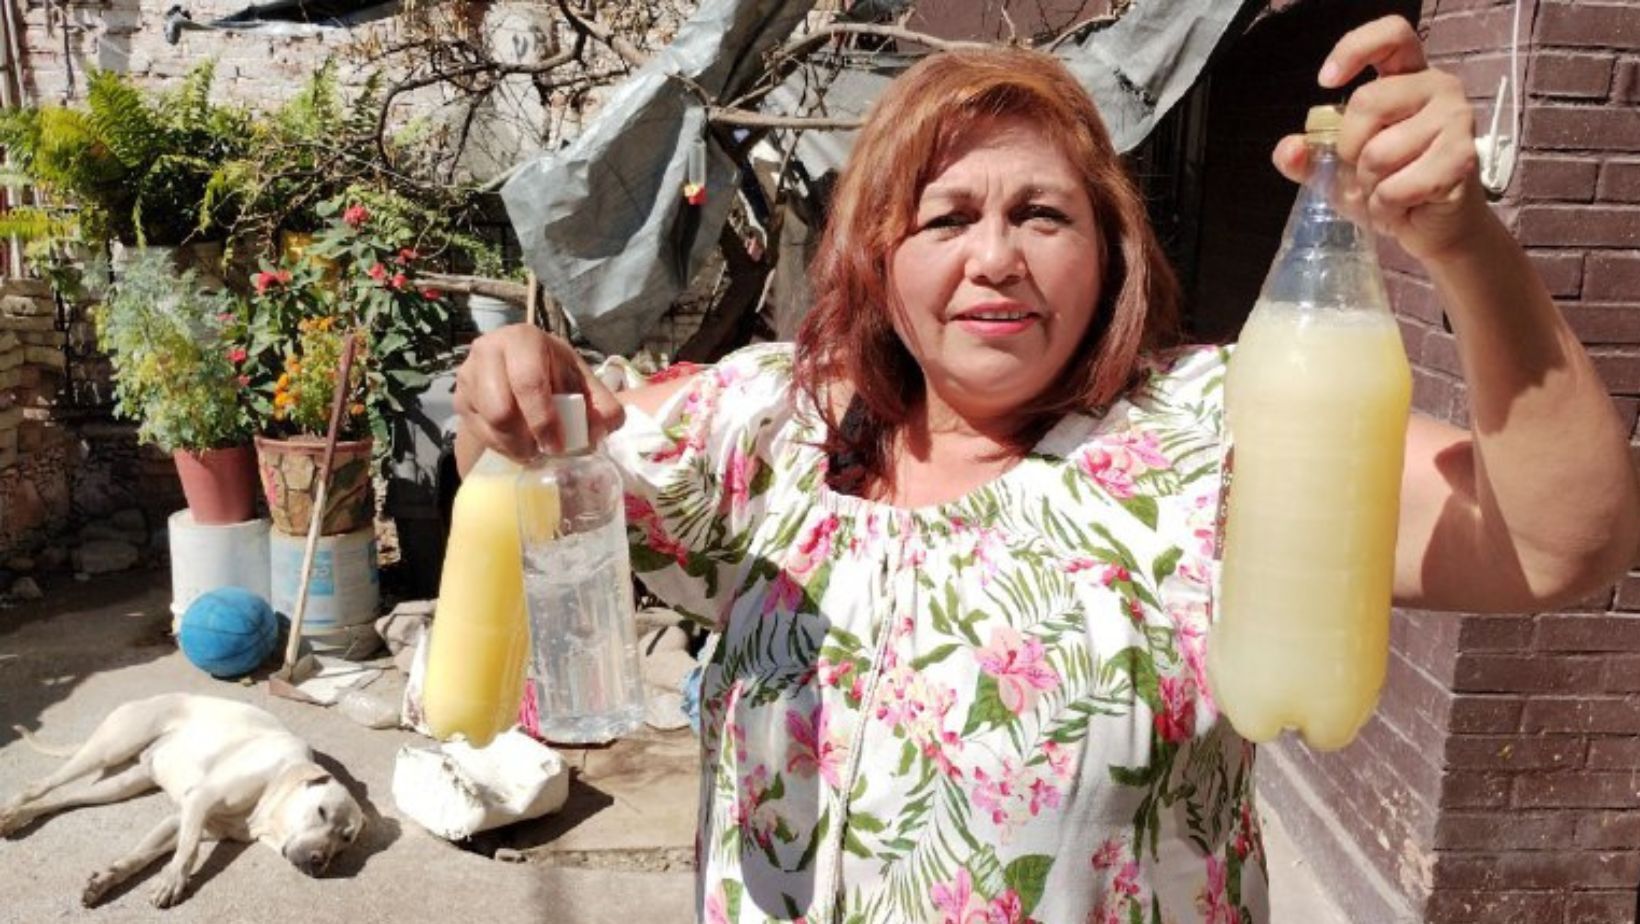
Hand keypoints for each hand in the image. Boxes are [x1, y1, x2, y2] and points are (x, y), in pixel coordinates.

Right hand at [453, 323, 625, 461]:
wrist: (517, 370)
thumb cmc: (554, 373)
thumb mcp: (581, 382)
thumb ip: (602, 404)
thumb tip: (601, 430)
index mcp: (523, 338)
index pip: (528, 382)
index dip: (543, 419)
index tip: (557, 445)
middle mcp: (488, 350)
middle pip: (500, 409)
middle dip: (527, 437)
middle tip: (544, 449)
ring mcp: (468, 375)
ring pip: (489, 426)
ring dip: (515, 445)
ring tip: (533, 446)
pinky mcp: (459, 399)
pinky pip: (480, 434)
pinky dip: (503, 447)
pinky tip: (518, 442)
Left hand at [1272, 15, 1491, 262]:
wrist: (1429, 226)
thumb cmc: (1387, 185)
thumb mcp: (1336, 168)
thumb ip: (1307, 155)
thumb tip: (1289, 149)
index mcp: (1408, 77)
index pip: (1392, 36)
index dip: (1355, 49)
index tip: (1325, 81)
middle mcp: (1438, 87)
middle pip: (1368, 101)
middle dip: (1349, 149)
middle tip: (1362, 171)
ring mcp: (1457, 118)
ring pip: (1380, 152)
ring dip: (1369, 186)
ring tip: (1386, 191)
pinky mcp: (1463, 157)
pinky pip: (1398, 187)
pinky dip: (1386, 207)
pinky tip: (1402, 207)